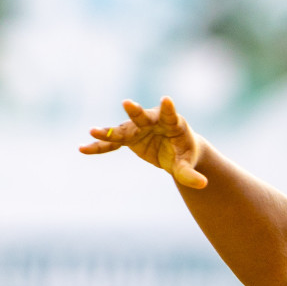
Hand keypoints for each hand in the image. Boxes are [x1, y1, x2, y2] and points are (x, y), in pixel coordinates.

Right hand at [78, 97, 208, 188]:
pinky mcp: (128, 137)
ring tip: (92, 131)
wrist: (174, 150)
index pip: (170, 114)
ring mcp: (138, 128)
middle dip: (135, 111)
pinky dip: (99, 146)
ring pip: (122, 129)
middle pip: (142, 116)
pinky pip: (112, 143)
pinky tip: (83, 148)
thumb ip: (190, 174)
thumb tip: (203, 185)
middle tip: (127, 103)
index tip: (166, 100)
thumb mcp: (187, 164)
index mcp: (172, 123)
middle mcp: (152, 121)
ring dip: (108, 131)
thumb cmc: (184, 154)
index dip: (168, 109)